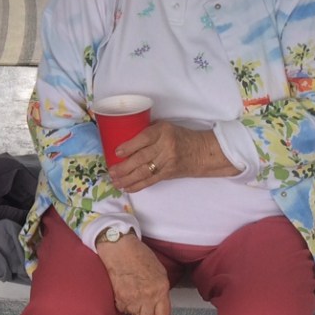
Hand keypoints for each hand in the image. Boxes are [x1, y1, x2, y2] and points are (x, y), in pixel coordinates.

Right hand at [94, 231, 170, 314]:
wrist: (119, 248)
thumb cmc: (137, 254)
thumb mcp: (159, 270)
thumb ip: (161, 288)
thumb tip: (160, 300)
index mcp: (161, 288)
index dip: (159, 312)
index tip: (155, 309)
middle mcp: (148, 295)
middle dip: (145, 314)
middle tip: (142, 305)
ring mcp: (133, 298)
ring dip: (133, 310)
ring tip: (131, 299)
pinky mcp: (120, 298)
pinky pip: (122, 310)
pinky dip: (122, 305)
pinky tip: (123, 295)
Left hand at [106, 120, 230, 193]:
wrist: (203, 152)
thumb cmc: (180, 136)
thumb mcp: (166, 127)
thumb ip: (149, 131)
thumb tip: (124, 137)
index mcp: (163, 131)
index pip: (144, 139)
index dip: (129, 146)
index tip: (116, 152)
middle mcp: (166, 146)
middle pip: (141, 158)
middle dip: (124, 167)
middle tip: (111, 171)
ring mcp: (168, 162)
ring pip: (144, 172)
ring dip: (127, 179)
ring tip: (115, 182)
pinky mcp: (168, 174)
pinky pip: (150, 181)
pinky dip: (137, 186)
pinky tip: (126, 188)